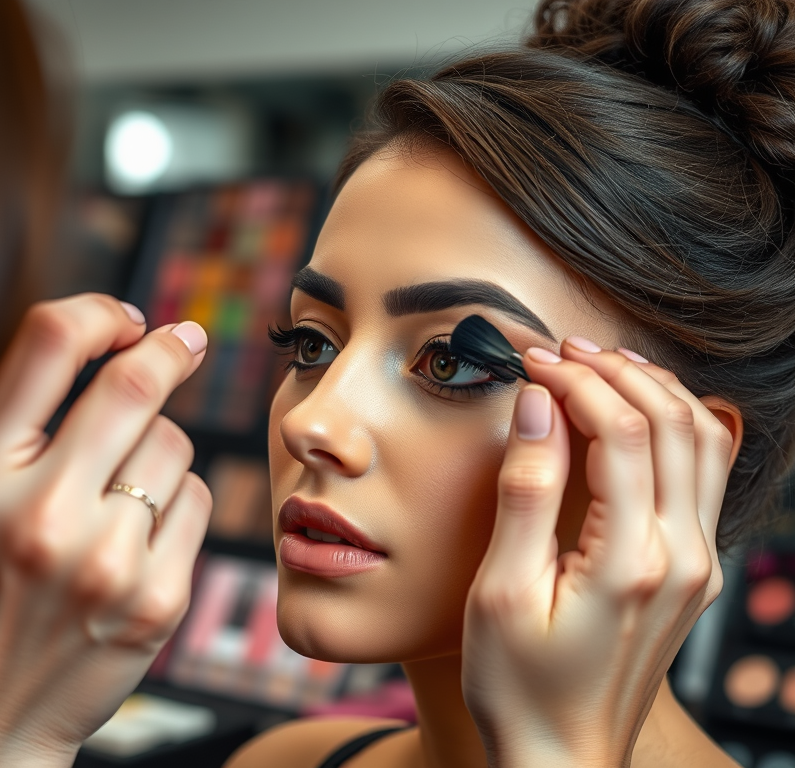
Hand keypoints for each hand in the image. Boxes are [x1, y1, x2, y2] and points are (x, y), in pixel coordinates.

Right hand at [0, 294, 212, 767]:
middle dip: (167, 348)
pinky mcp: (158, 599)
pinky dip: (175, 496)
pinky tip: (141, 522)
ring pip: (173, 444)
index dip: (96, 312)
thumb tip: (40, 353)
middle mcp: (42, 515)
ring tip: (125, 473)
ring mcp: (108, 561)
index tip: (120, 318)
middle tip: (180, 339)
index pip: (49, 346)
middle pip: (136, 385)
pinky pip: (194, 502)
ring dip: (158, 441)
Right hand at [461, 339, 734, 767]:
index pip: (619, 431)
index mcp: (632, 560)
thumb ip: (527, 491)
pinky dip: (676, 425)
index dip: (575, 380)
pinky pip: (704, 474)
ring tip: (599, 363)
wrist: (562, 754)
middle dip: (616, 371)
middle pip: (672, 423)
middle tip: (561, 349)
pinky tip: (638, 412)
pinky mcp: (694, 570)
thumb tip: (538, 405)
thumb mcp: (502, 589)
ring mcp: (698, 564)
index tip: (531, 360)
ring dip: (653, 390)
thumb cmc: (519, 683)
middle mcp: (683, 556)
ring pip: (703, 440)